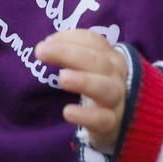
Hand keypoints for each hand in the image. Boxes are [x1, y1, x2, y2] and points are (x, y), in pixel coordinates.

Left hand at [36, 30, 127, 153]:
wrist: (121, 121)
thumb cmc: (98, 86)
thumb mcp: (90, 67)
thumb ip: (71, 53)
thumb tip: (46, 45)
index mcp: (111, 57)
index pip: (93, 41)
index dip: (69, 39)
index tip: (46, 42)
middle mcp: (116, 75)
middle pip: (97, 61)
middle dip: (68, 53)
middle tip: (41, 51)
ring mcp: (117, 99)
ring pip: (105, 88)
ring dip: (84, 80)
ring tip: (62, 77)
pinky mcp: (111, 123)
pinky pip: (102, 119)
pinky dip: (85, 115)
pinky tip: (67, 112)